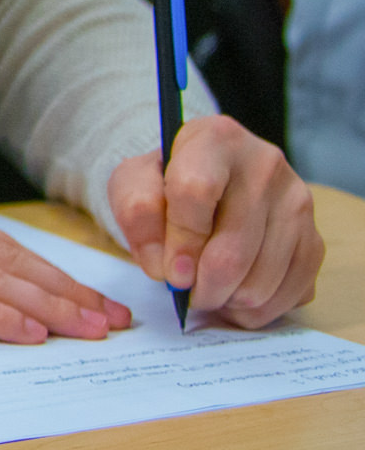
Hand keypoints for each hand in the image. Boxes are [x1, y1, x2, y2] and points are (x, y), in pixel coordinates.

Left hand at [108, 114, 323, 329]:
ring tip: (207, 288)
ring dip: (227, 300)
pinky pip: (289, 294)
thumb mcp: (133, 183)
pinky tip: (233, 295)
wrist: (207, 179)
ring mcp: (298, 203)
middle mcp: (266, 165)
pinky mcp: (315, 239)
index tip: (169, 272)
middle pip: (233, 250)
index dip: (179, 242)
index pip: (195, 192)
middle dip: (202, 285)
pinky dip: (256, 309)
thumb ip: (137, 215)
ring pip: (261, 280)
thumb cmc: (165, 181)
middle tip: (185, 291)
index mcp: (216, 139)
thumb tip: (164, 267)